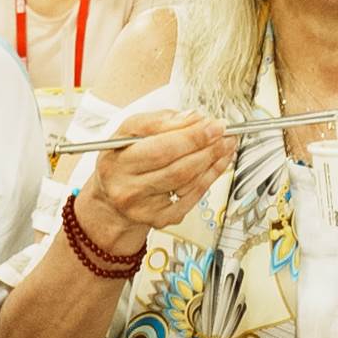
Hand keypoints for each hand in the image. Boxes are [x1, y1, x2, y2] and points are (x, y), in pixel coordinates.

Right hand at [76, 111, 234, 252]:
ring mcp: (145, 208)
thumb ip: (158, 121)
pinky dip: (209, 177)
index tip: (212, 123)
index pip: (160, 147)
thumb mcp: (129, 132)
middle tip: (223, 132)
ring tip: (225, 144)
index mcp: (116, 163)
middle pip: (177, 167)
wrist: (112, 198)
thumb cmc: (123, 160)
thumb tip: (192, 118)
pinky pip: (192, 197)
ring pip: (187, 182)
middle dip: (205, 147)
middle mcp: (128, 188)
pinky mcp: (161, 219)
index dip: (191, 135)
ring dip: (212, 160)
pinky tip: (218, 162)